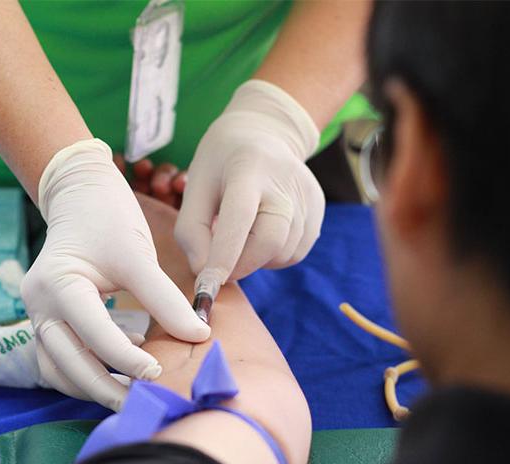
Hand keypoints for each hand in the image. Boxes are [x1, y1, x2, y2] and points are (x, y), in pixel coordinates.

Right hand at [21, 139, 209, 410]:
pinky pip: (61, 360)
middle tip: (144, 405)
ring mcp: (38, 315)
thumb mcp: (137, 254)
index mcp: (57, 285)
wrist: (80, 194)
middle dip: (105, 389)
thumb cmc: (108, 218)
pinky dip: (86, 372)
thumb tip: (198, 336)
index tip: (160, 373)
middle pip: (67, 365)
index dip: (127, 359)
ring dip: (92, 387)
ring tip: (133, 395)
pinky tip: (122, 366)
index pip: (93, 334)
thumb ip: (164, 298)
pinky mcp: (47, 321)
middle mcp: (38, 306)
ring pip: (59, 370)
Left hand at [175, 80, 325, 290]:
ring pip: (283, 253)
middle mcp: (285, 181)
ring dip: (255, 260)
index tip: (207, 283)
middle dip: (240, 265)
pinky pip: (294, 253)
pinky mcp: (318, 212)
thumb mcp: (195, 185)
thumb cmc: (220, 163)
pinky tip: (260, 234)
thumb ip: (191, 231)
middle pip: (270, 241)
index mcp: (248, 168)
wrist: (263, 133)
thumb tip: (204, 272)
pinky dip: (272, 256)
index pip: (240, 217)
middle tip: (219, 267)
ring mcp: (307, 197)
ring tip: (241, 235)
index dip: (224, 255)